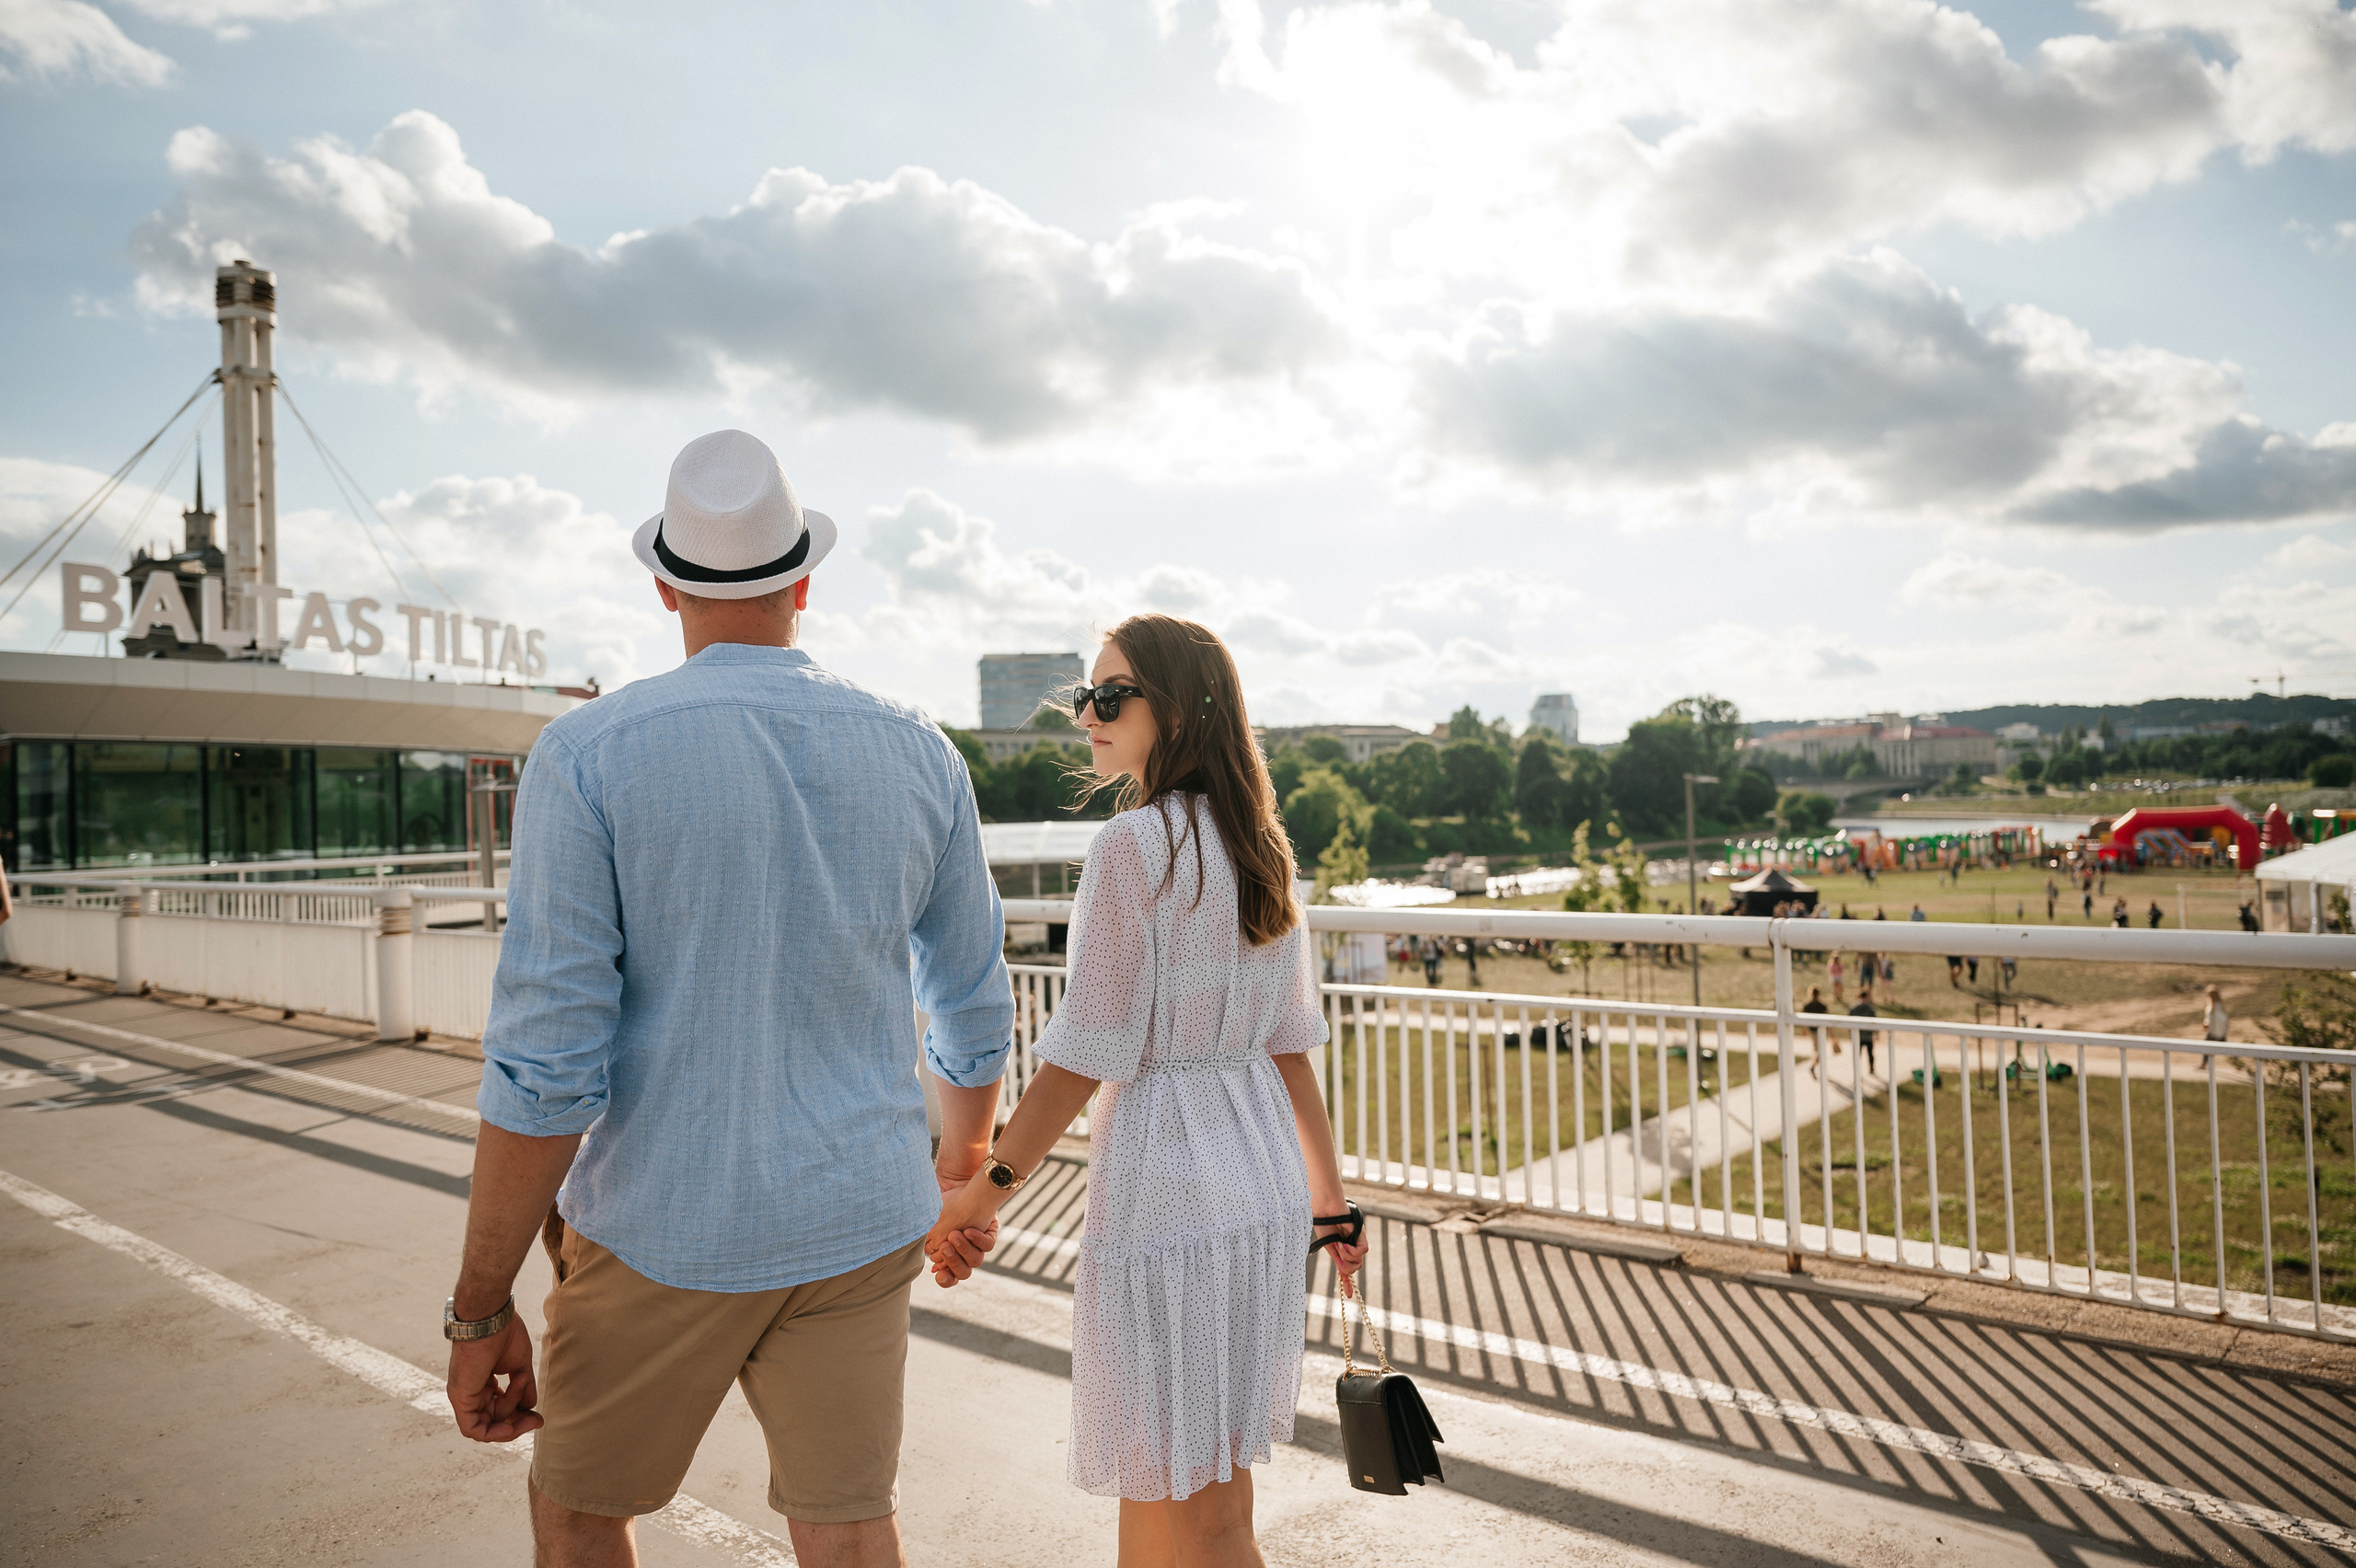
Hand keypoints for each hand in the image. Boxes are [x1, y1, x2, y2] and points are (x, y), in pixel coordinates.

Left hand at [447, 1313, 541, 1442]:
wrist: (492, 1319)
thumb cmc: (504, 1333)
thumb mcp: (519, 1365)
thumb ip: (523, 1387)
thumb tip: (531, 1406)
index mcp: (482, 1383)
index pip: (498, 1410)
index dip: (518, 1416)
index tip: (537, 1416)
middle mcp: (471, 1391)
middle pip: (493, 1420)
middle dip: (517, 1424)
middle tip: (537, 1421)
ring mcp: (464, 1396)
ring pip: (486, 1426)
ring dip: (509, 1423)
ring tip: (524, 1404)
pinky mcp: (460, 1398)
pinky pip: (472, 1428)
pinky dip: (491, 1433)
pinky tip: (509, 1428)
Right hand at [924, 1178, 1000, 1288]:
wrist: (958, 1187)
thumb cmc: (941, 1205)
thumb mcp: (930, 1223)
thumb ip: (928, 1243)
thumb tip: (931, 1265)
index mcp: (949, 1256)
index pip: (948, 1277)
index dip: (944, 1278)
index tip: (938, 1271)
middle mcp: (965, 1254)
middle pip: (963, 1273)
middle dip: (953, 1262)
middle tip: (946, 1247)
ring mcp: (977, 1246)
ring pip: (976, 1261)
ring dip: (963, 1249)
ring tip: (955, 1234)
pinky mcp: (989, 1235)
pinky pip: (988, 1245)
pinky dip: (977, 1239)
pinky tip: (969, 1230)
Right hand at [1313, 1214, 1367, 1285]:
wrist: (1325, 1211)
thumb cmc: (1324, 1225)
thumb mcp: (1330, 1248)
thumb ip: (1338, 1260)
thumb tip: (1343, 1273)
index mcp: (1343, 1250)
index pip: (1348, 1268)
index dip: (1348, 1282)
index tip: (1349, 1295)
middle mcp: (1352, 1246)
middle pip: (1356, 1267)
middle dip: (1346, 1267)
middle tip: (1337, 1256)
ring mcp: (1358, 1241)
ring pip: (1359, 1262)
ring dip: (1346, 1257)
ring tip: (1339, 1245)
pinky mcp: (1362, 1235)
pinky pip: (1362, 1251)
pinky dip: (1351, 1251)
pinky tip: (1344, 1243)